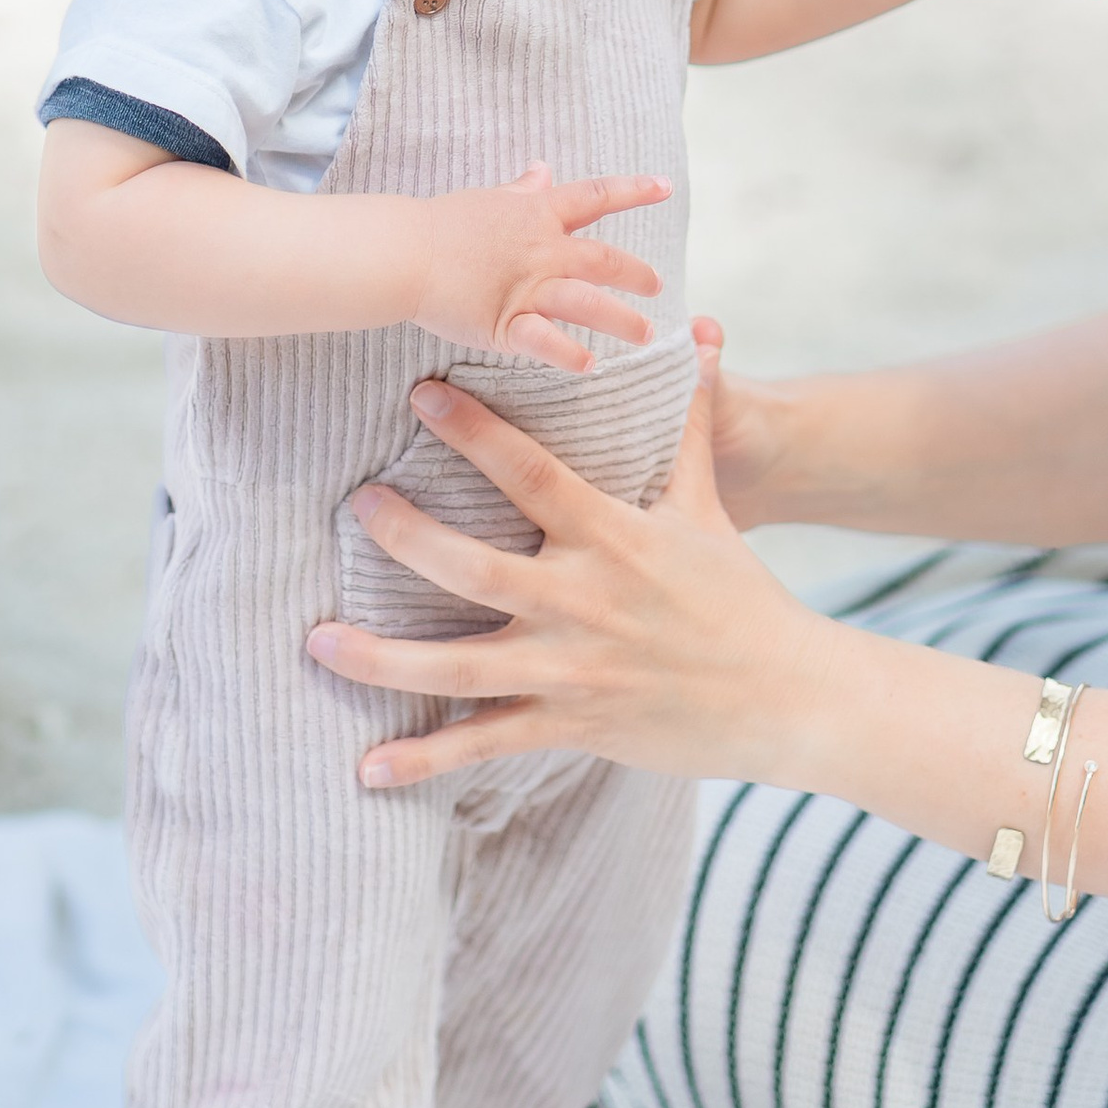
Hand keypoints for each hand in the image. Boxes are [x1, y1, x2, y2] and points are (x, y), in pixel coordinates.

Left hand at [309, 344, 835, 790]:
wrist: (790, 697)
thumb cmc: (742, 595)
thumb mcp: (708, 506)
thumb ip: (686, 424)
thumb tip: (697, 339)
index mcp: (613, 537)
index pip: (532, 474)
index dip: (474, 432)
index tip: (419, 394)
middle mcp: (583, 602)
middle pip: (474, 567)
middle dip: (406, 536)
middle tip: (356, 505)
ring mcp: (571, 670)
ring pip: (459, 665)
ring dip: (381, 659)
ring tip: (317, 640)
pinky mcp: (571, 726)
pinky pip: (485, 743)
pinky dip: (425, 759)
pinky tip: (368, 769)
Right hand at [406, 161, 670, 374]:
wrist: (404, 251)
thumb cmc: (441, 224)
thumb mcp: (489, 199)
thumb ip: (522, 190)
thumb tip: (541, 169)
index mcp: (537, 214)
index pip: (594, 196)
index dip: (633, 190)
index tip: (665, 187)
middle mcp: (541, 250)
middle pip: (602, 259)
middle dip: (635, 272)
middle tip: (656, 286)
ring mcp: (526, 287)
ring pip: (586, 302)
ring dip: (619, 319)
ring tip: (643, 335)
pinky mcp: (505, 322)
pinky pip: (544, 340)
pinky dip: (567, 353)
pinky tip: (588, 365)